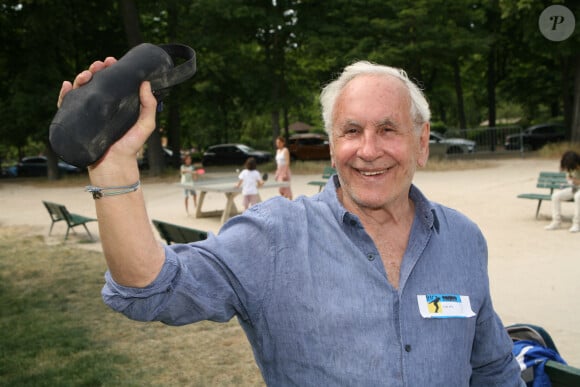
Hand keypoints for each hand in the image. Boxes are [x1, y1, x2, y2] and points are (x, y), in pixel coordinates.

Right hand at [57, 58, 157, 173]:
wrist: (115, 166)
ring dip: (80, 78)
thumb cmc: (131, 147)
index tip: (112, 61)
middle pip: (94, 83)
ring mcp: (87, 114)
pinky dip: (64, 94)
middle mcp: (101, 107)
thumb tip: (145, 83)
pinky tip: (67, 85)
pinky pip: (66, 106)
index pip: (112, 82)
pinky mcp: (75, 123)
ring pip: (80, 90)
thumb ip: (149, 105)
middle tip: (99, 65)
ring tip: (86, 74)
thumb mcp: (146, 125)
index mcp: (116, 104)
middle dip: (95, 70)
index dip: (110, 70)